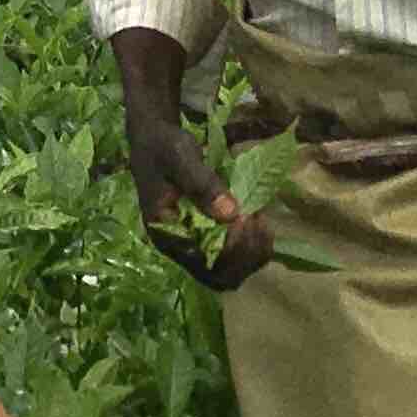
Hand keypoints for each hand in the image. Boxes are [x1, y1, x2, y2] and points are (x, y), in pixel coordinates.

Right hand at [127, 103, 271, 288]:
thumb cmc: (163, 146)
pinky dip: (254, 244)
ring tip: (261, 219)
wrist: (155, 139)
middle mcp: (181, 248)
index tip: (244, 217)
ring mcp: (196, 245)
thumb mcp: (179, 157)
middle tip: (258, 221)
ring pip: (232, 271)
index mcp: (167, 235)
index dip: (231, 251)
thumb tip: (230, 213)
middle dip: (246, 255)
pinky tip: (259, 218)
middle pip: (221, 277)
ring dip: (254, 252)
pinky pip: (235, 256)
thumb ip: (202, 184)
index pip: (204, 265)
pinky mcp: (209, 237)